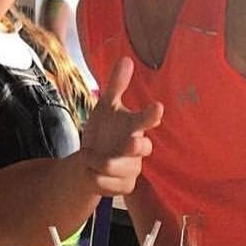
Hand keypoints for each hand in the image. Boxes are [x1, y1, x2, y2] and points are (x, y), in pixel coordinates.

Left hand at [78, 57, 163, 194]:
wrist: (88, 160)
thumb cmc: (103, 130)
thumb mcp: (105, 107)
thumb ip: (116, 85)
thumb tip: (126, 59)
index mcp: (133, 126)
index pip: (147, 119)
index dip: (151, 114)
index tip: (157, 106)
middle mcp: (138, 147)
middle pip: (143, 147)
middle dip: (137, 146)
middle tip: (130, 142)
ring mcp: (134, 168)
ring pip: (119, 167)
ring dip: (99, 162)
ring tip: (88, 156)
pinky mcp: (125, 186)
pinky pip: (110, 184)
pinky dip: (95, 177)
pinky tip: (92, 172)